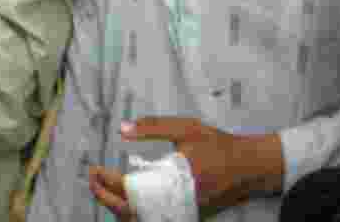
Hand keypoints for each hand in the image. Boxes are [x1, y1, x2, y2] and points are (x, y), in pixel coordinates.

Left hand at [89, 118, 283, 218]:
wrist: (248, 168)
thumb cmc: (217, 146)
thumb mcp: (186, 128)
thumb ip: (154, 127)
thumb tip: (123, 128)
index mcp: (173, 178)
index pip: (130, 188)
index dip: (107, 181)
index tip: (95, 170)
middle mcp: (176, 200)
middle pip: (130, 212)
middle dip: (105, 198)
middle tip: (92, 180)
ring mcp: (181, 211)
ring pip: (140, 220)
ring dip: (118, 207)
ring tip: (104, 188)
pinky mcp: (186, 216)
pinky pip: (153, 220)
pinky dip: (135, 214)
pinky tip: (126, 198)